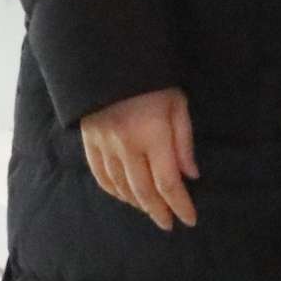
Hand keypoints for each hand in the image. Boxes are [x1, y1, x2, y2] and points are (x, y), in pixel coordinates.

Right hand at [81, 87, 198, 229]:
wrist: (108, 56)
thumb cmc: (152, 78)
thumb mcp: (177, 102)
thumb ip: (184, 141)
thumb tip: (190, 175)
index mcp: (153, 134)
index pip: (168, 182)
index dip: (180, 204)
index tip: (189, 219)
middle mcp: (127, 145)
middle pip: (144, 191)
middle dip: (159, 211)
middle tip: (168, 224)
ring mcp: (105, 145)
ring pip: (122, 187)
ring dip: (138, 204)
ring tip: (151, 210)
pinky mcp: (89, 142)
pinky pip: (101, 176)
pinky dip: (114, 191)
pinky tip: (125, 196)